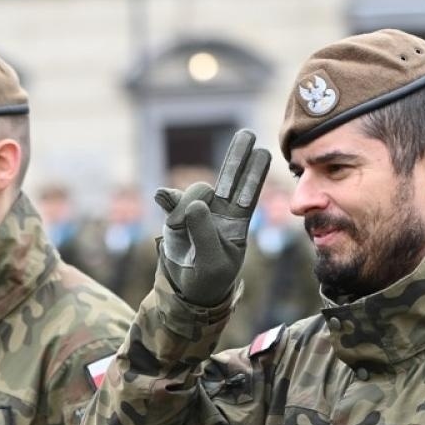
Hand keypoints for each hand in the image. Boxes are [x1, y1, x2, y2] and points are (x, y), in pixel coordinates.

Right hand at [154, 129, 270, 305]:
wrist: (187, 289)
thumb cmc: (210, 278)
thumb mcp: (212, 262)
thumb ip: (205, 233)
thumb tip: (195, 203)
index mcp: (237, 221)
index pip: (248, 192)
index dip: (254, 172)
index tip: (262, 152)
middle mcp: (219, 210)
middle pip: (229, 178)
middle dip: (237, 156)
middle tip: (246, 135)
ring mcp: (196, 211)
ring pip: (196, 191)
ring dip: (187, 202)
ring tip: (178, 226)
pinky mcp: (175, 216)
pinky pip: (170, 200)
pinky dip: (166, 197)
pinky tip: (161, 195)